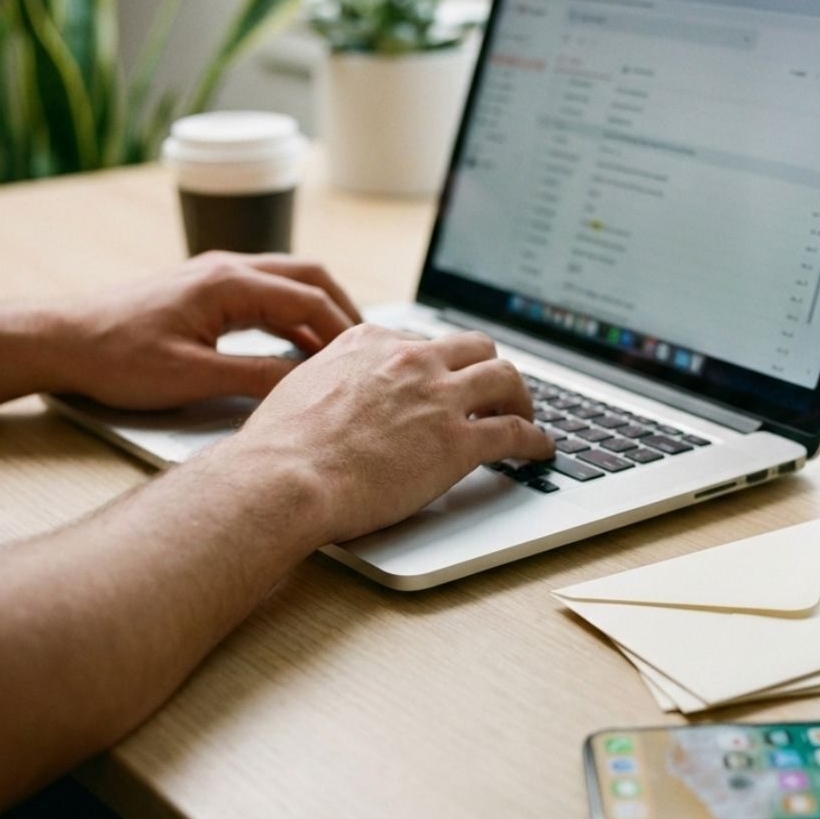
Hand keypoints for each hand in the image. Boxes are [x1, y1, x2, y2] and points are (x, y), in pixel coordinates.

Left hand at [57, 252, 361, 409]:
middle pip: (308, 276)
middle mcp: (228, 268)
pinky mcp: (205, 290)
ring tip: (340, 347)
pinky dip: (291, 314)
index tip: (365, 359)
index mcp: (230, 283)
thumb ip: (257, 378)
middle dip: (343, 308)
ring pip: (287, 281)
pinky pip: (265, 293)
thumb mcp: (193, 377)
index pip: (308, 299)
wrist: (61, 340)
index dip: (343, 330)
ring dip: (318, 309)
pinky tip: (295, 344)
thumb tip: (306, 385)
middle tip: (366, 345)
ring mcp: (216, 275)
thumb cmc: (116, 357)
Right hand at [234, 324, 555, 544]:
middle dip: (488, 367)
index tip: (443, 380)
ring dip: (520, 396)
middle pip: (474, 347)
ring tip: (525, 414)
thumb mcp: (299, 385)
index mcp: (370, 342)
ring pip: (504, 377)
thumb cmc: (279, 445)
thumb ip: (328, 377)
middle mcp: (410, 360)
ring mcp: (438, 398)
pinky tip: (540, 449)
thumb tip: (329, 390)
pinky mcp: (457, 442)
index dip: (439, 365)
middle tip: (494, 390)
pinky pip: (514, 432)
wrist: (284, 477)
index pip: (422, 341)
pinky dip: (535, 439)